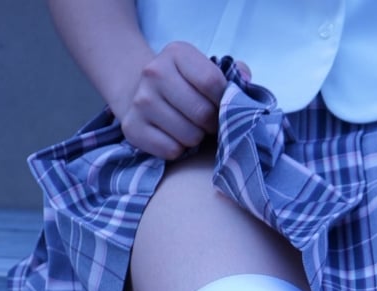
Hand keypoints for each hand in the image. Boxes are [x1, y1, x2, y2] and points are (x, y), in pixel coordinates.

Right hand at [117, 41, 227, 158]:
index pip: (212, 83)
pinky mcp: (132, 128)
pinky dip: (178, 149)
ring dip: (196, 138)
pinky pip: (171, 151)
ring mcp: (140, 101)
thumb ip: (231, 74)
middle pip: (202, 113)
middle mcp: (154, 73)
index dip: (224, 101)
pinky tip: (174, 136)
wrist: (140, 91)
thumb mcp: (205, 69)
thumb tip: (244, 79)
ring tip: (190, 128)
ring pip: (189, 136)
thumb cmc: (184, 85)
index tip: (221, 104)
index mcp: (176, 53)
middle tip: (207, 122)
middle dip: (212, 123)